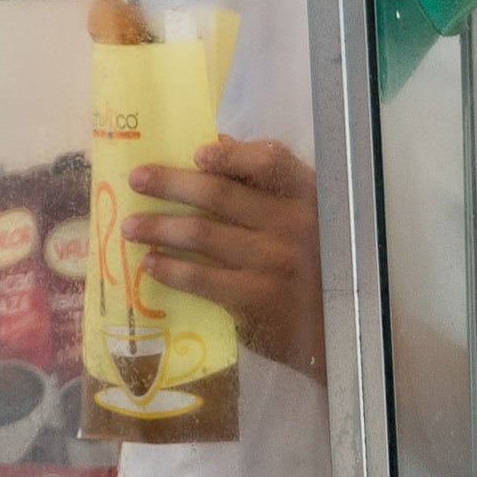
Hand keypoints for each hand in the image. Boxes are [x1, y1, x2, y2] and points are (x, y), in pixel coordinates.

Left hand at [131, 135, 324, 380]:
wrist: (345, 333)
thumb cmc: (321, 266)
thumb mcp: (312, 218)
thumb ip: (269, 182)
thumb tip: (217, 142)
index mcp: (309, 195)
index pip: (270, 160)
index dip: (230, 153)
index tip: (196, 154)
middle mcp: (294, 223)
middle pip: (219, 192)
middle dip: (170, 183)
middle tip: (136, 179)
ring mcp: (274, 262)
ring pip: (201, 233)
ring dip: (158, 227)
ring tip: (131, 226)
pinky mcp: (256, 299)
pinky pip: (201, 278)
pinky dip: (170, 269)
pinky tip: (151, 264)